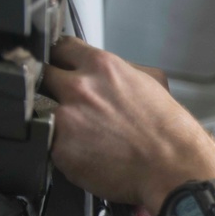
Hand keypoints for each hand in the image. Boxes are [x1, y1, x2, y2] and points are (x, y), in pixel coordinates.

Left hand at [42, 36, 214, 211]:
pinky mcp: (59, 149)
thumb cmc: (169, 132)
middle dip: (50, 87)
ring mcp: (66, 118)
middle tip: (66, 102)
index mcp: (103, 67)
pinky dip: (62, 149)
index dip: (60, 59)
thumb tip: (103, 73)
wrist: (174, 168)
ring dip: (53, 119)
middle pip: (41, 75)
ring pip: (41, 110)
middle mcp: (80, 88)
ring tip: (80, 134)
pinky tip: (85, 154)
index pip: (60, 47)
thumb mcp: (153, 82)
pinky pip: (48, 143)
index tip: (60, 67)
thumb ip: (121, 71)